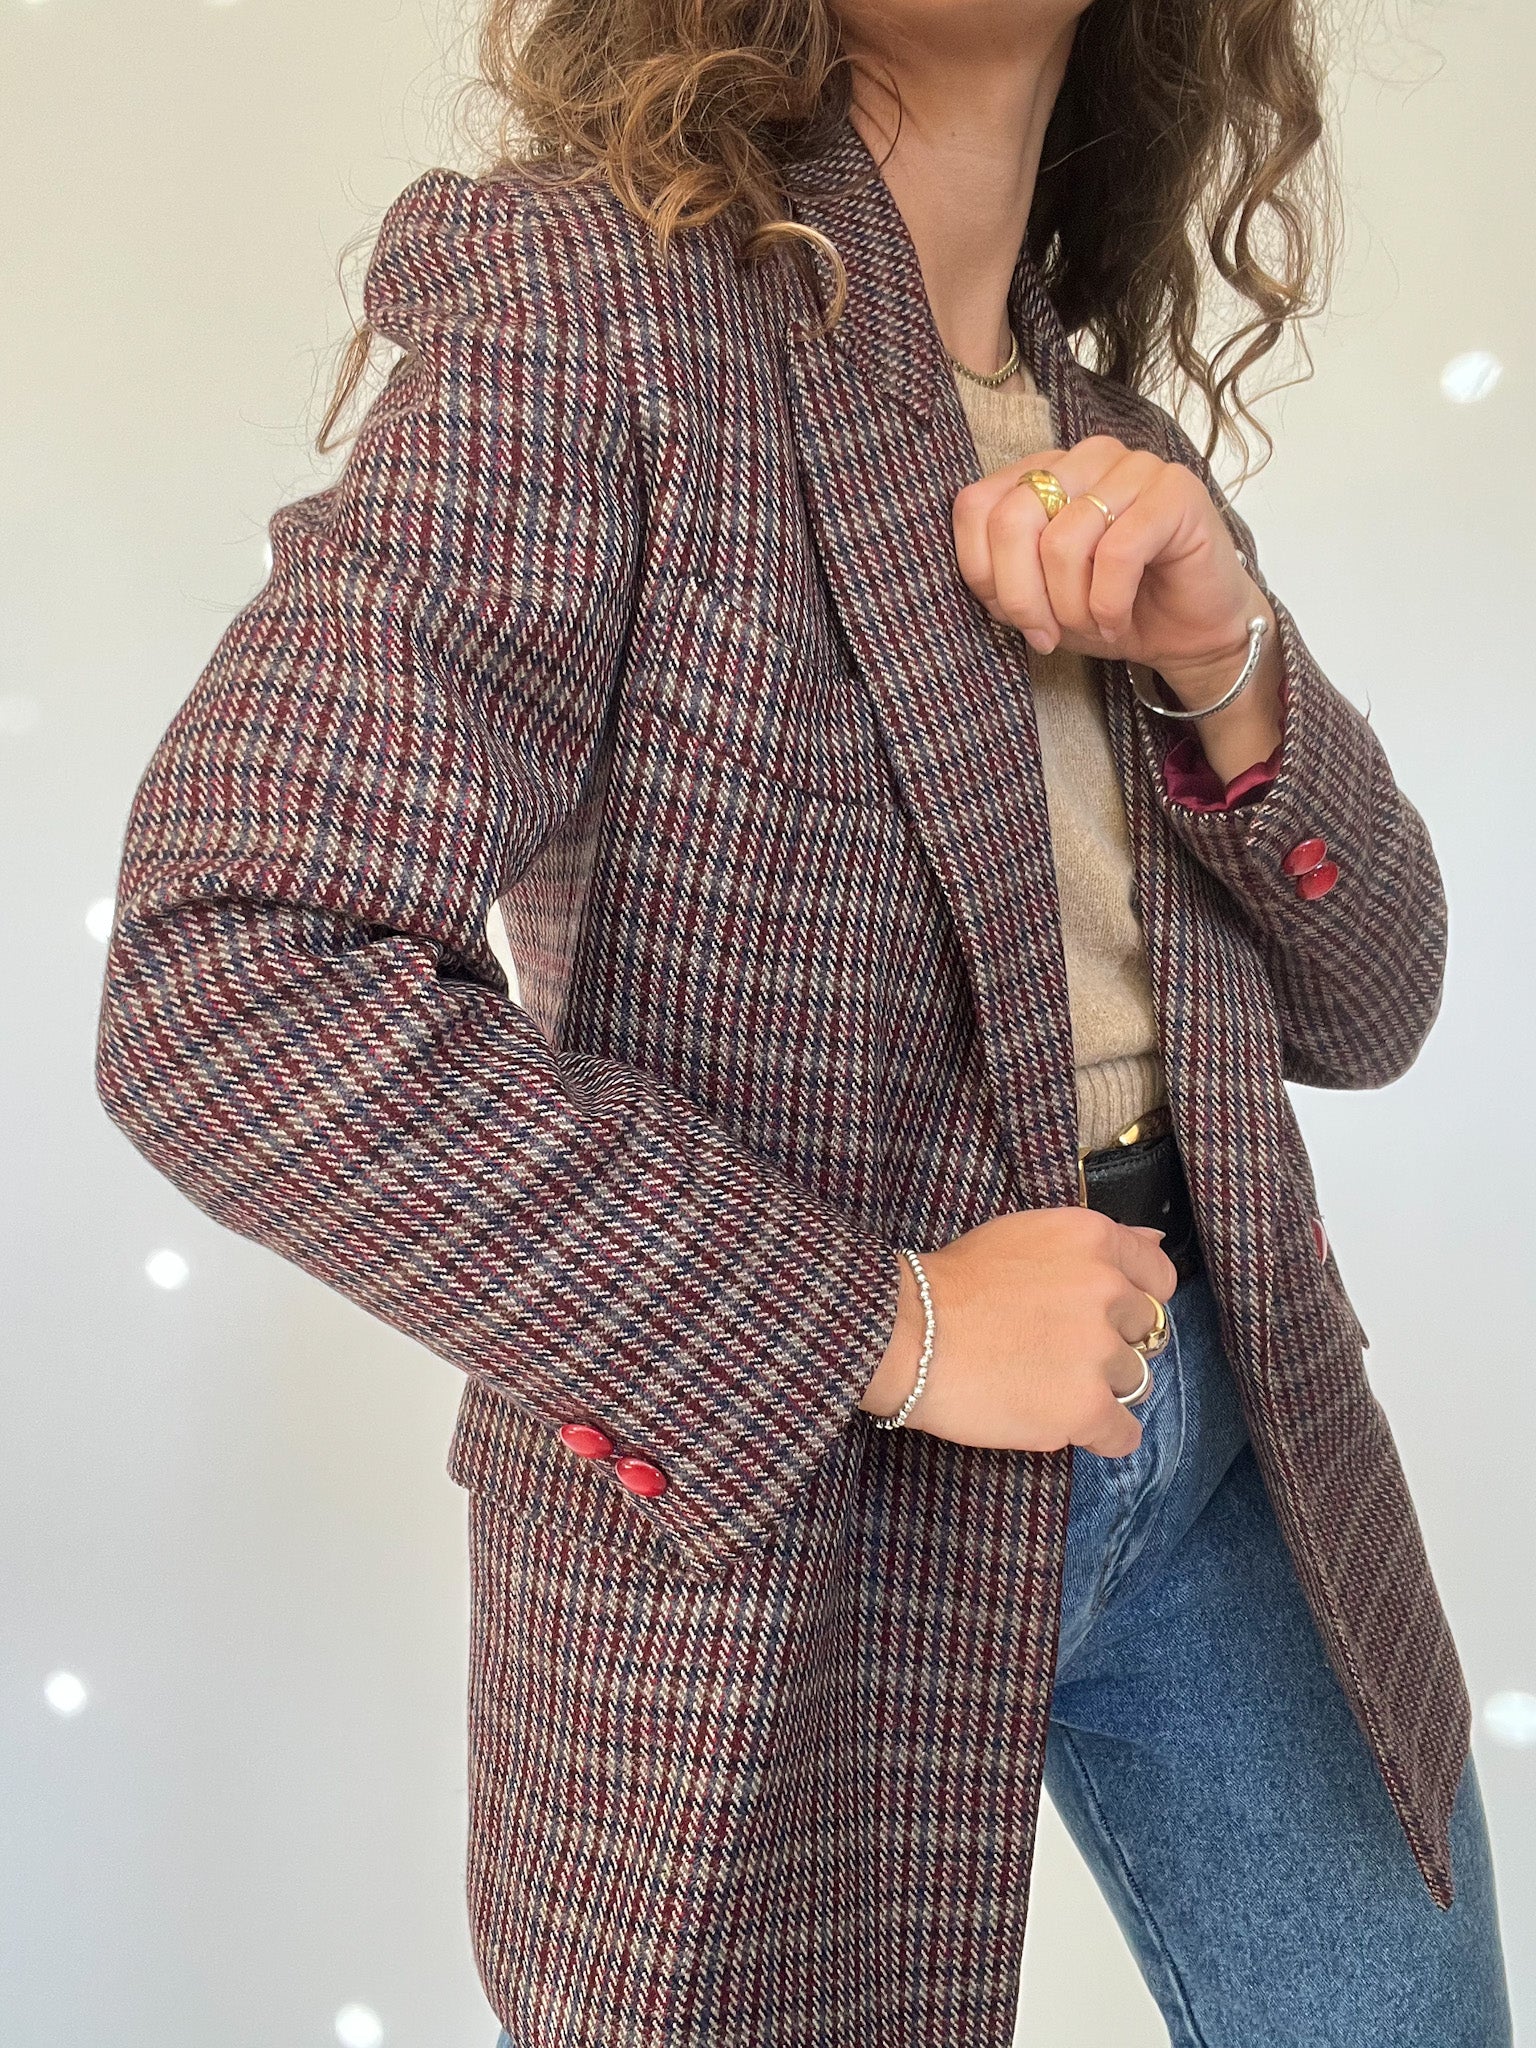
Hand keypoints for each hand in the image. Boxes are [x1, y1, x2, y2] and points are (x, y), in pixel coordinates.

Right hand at [858, 1208, 1178, 1459]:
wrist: (907, 1333)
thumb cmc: (951, 1282)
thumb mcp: (1025, 1234)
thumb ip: (1093, 1242)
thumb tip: (1154, 1237)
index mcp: (1093, 1240)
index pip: (1159, 1275)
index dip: (1135, 1299)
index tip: (1106, 1315)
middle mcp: (1107, 1290)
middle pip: (1146, 1331)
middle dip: (1113, 1342)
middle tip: (1061, 1350)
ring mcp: (1098, 1352)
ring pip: (1135, 1381)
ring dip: (1101, 1387)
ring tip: (1048, 1384)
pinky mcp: (1085, 1407)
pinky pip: (1124, 1433)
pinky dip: (1102, 1434)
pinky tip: (1066, 1423)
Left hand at [950, 436, 1283, 776]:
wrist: (1189, 633)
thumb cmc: (1113, 609)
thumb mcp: (1040, 600)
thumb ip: (1001, 580)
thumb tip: (984, 583)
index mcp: (1044, 471)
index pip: (975, 506)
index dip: (982, 572)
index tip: (1016, 617)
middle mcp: (1085, 457)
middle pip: (1012, 520)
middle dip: (1022, 597)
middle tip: (1047, 635)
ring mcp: (1133, 466)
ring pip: (1063, 541)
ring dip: (1072, 607)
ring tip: (1093, 625)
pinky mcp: (1175, 490)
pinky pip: (1116, 553)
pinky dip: (1108, 604)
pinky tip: (1117, 619)